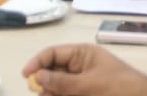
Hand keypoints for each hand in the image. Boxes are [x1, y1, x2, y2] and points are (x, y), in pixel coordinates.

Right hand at [22, 44, 146, 95]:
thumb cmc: (120, 88)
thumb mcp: (89, 84)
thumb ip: (62, 82)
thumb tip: (38, 77)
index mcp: (83, 54)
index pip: (53, 53)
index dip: (37, 63)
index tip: (26, 77)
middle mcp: (83, 65)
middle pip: (55, 70)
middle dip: (45, 81)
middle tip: (38, 93)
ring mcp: (87, 81)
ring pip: (62, 85)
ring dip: (53, 91)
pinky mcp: (90, 93)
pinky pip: (72, 92)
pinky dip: (63, 95)